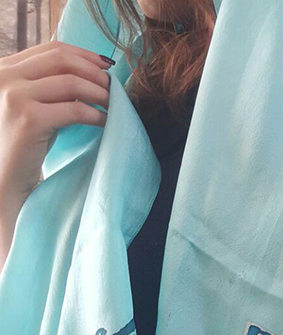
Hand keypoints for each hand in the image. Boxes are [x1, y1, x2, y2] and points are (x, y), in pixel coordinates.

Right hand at [0, 41, 112, 270]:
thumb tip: (92, 72)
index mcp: (5, 69)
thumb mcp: (35, 106)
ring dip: (99, 93)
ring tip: (113, 105)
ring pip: (71, 83)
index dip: (84, 55)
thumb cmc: (25, 146)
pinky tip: (106, 122)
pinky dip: (96, 115)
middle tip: (114, 87)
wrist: (6, 179)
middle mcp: (5, 77)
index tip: (107, 65)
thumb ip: (50, 86)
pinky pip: (75, 110)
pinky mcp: (29, 120)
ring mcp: (15, 97)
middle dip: (94, 72)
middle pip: (62, 60)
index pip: (51, 49)